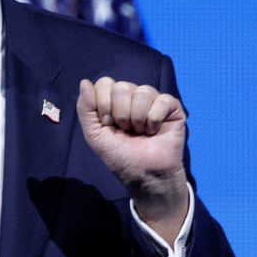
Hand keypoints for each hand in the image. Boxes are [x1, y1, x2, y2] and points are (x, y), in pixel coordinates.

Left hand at [76, 77, 188, 239]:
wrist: (144, 175)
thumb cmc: (120, 155)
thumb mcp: (95, 135)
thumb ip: (85, 109)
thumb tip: (84, 82)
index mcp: (114, 99)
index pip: (104, 83)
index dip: (103, 106)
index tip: (108, 125)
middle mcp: (133, 96)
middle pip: (122, 87)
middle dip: (121, 115)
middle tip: (126, 130)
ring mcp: (153, 100)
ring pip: (142, 92)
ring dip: (138, 119)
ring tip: (140, 132)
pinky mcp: (172, 107)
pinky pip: (162, 100)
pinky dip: (154, 120)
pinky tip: (155, 131)